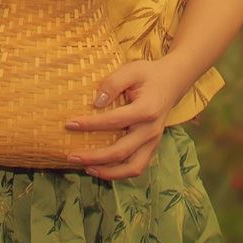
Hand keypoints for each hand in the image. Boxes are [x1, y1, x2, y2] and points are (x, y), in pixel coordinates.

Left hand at [66, 59, 182, 180]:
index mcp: (146, 110)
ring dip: (107, 172)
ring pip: (132, 168)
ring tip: (86, 168)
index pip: (114, 121)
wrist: (172, 82)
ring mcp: (154, 142)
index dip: (90, 124)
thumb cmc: (149, 75)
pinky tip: (101, 169)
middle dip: (94, 157)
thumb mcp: (132, 70)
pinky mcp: (152, 148)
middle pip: (121, 151)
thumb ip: (113, 83)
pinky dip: (119, 173)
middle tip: (71, 156)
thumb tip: (96, 103)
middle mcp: (151, 131)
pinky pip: (136, 167)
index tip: (70, 124)